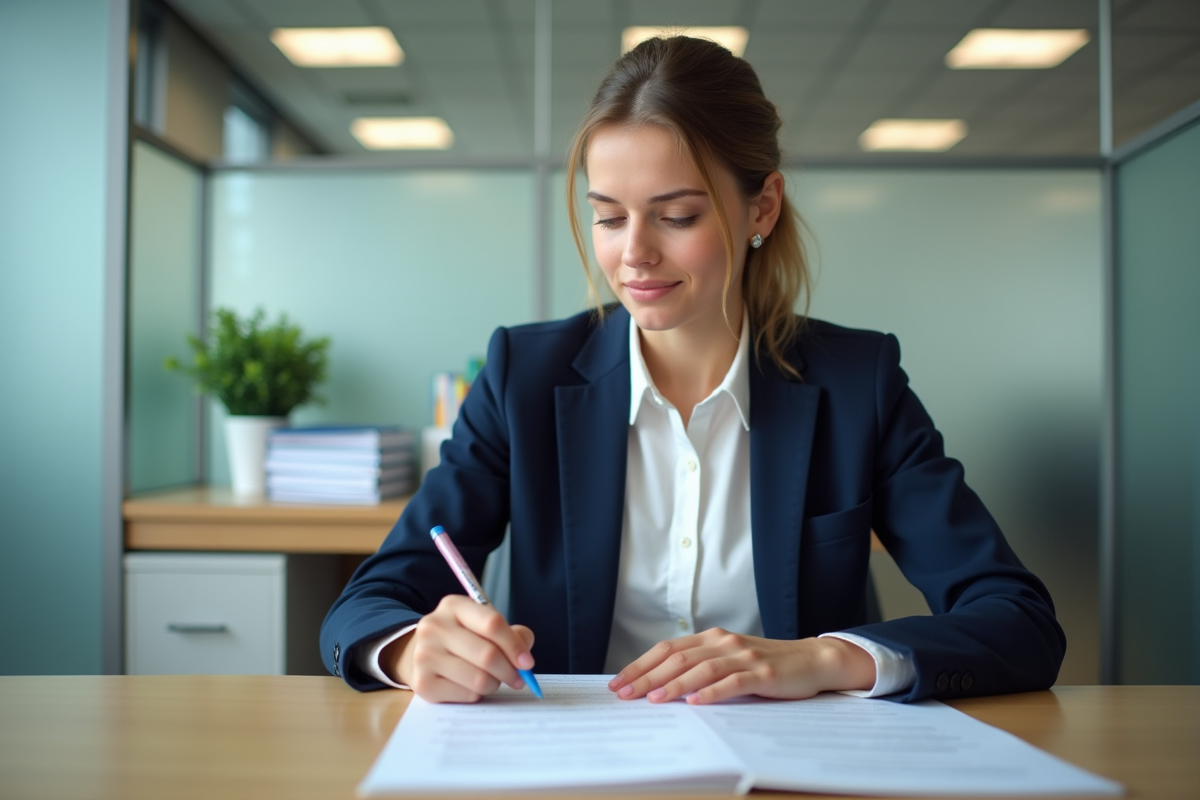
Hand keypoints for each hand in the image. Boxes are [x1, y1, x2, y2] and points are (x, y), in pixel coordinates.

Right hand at [381, 594, 535, 702]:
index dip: (515, 645)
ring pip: (478, 679)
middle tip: (518, 679)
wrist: (420, 654)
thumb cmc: (462, 639)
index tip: (527, 662)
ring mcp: (424, 655)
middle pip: (487, 654)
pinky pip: (466, 695)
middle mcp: (434, 627)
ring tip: (492, 681)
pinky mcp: (422, 684)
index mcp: (453, 606)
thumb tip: (524, 659)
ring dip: (494, 684)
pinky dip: (476, 694)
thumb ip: (511, 634)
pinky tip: (470, 686)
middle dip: (509, 671)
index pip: (492, 624)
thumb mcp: (483, 625)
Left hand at [607, 628, 875, 704]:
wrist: (812, 660)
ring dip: (673, 685)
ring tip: (652, 700)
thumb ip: (701, 666)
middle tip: (624, 694)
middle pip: (678, 658)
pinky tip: (695, 703)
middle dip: (647, 677)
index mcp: (712, 638)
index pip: (668, 649)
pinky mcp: (762, 673)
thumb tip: (659, 684)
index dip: (641, 665)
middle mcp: (724, 642)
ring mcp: (743, 656)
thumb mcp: (729, 660)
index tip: (619, 682)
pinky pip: (732, 682)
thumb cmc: (766, 664)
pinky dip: (711, 692)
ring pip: (701, 669)